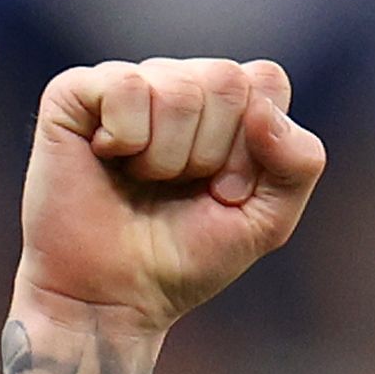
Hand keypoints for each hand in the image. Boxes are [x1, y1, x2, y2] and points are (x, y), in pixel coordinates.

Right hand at [14, 57, 327, 336]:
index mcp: (228, 106)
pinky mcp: (75, 92)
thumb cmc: (187, 257)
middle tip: (184, 189)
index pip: (266, 80)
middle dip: (212, 152)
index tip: (229, 190)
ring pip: (178, 86)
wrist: (114, 295)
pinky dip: (127, 138)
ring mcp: (127, 84)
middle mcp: (179, 84)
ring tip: (145, 182)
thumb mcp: (268, 220)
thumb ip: (299, 163)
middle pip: (225, 78)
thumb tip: (263, 108)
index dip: (256, 145)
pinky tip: (108, 159)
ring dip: (168, 156)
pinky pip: (126, 85)